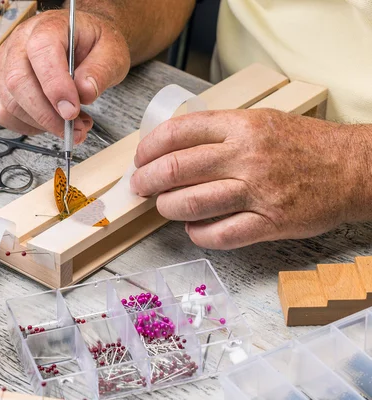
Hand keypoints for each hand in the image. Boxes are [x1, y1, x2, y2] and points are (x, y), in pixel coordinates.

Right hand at [0, 10, 129, 141]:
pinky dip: (29, 126)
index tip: (72, 110)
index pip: (41, 51)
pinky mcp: (1, 85)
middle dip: (47, 114)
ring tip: (72, 126)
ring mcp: (6, 64)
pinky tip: (52, 123)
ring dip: (42, 124)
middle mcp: (20, 42)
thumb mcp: (112, 51)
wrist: (83, 41)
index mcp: (48, 26)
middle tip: (75, 129)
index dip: (54, 85)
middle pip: (17, 81)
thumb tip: (85, 92)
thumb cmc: (93, 44)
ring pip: (10, 103)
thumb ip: (101, 70)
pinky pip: (5, 114)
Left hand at [131, 109, 371, 248]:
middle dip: (147, 180)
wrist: (354, 168)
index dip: (149, 148)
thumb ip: (221, 131)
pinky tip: (193, 229)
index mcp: (241, 126)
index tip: (140, 158)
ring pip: (192, 204)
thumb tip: (174, 146)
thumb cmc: (304, 144)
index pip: (178, 133)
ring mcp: (257, 191)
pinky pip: (220, 234)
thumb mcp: (261, 121)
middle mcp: (246, 156)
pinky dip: (198, 234)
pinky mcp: (269, 222)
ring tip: (164, 206)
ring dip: (167, 207)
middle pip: (176, 169)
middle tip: (140, 186)